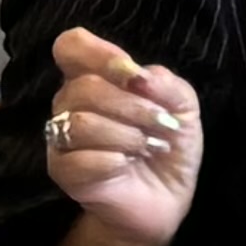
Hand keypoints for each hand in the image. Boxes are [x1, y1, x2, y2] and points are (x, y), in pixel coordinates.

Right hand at [41, 27, 203, 245]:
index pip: (72, 46)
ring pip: (81, 122)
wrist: (166, 199)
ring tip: (148, 147)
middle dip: (133, 107)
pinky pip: (77, 158)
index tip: (134, 77)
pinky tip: (127, 166)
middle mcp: (71, 101)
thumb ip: (167, 84)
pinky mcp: (62, 170)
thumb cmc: (168, 144)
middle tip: (163, 126)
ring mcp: (62, 136)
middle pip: (84, 87)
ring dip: (126, 135)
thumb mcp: (183, 108)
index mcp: (96, 76)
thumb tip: (139, 76)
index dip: (100, 55)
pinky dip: (112, 160)